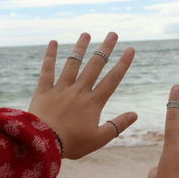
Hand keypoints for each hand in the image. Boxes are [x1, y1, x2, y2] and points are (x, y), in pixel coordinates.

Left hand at [28, 32, 137, 158]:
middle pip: (95, 66)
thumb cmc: (72, 143)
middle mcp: (79, 90)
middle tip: (113, 33)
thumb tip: (135, 114)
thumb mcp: (99, 138)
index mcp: (94, 102)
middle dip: (105, 49)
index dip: (123, 64)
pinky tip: (53, 43)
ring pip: (73, 64)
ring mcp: (61, 89)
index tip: (130, 49)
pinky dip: (50, 56)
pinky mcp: (44, 91)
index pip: (112, 79)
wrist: (43, 143)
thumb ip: (117, 125)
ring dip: (80, 48)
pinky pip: (47, 70)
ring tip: (86, 34)